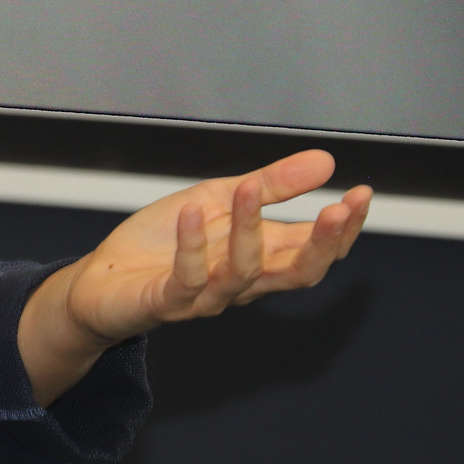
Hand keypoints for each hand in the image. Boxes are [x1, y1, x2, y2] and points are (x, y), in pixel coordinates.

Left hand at [18, 150, 370, 404]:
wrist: (102, 280)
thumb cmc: (162, 242)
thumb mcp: (217, 200)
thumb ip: (270, 185)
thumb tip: (327, 162)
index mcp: (258, 257)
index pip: (314, 251)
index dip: (342, 229)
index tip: (362, 194)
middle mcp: (241, 282)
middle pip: (297, 274)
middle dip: (322, 244)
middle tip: (339, 210)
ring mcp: (206, 296)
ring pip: (243, 273)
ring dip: (248, 231)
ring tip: (249, 189)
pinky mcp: (167, 302)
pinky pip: (187, 278)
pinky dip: (191, 246)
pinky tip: (192, 213)